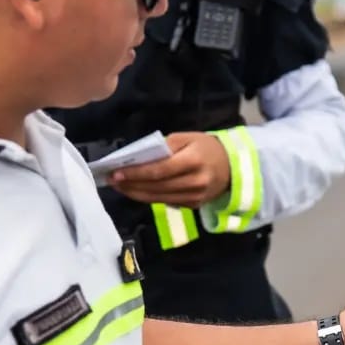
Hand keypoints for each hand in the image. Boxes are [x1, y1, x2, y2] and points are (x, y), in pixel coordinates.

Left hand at [109, 132, 230, 207]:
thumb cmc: (207, 148)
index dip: (136, 174)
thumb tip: (140, 158)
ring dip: (135, 193)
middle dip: (131, 184)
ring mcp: (194, 197)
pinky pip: (166, 202)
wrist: (233, 167)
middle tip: (111, 180)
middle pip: (156, 187)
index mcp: (193, 161)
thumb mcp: (188, 137)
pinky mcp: (193, 206)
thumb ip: (164, 147)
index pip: (159, 171)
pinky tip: (136, 191)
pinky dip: (148, 197)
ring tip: (119, 186)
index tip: (116, 173)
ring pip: (158, 198)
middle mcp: (195, 182)